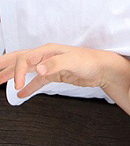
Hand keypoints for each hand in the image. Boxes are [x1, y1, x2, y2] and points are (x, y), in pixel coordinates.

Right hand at [0, 44, 126, 97]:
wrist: (104, 69)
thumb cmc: (91, 61)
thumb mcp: (73, 61)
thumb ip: (55, 64)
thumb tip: (38, 69)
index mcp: (47, 51)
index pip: (24, 59)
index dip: (17, 72)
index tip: (15, 85)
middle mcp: (45, 57)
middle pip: (19, 60)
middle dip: (3, 65)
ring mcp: (49, 66)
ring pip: (25, 70)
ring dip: (11, 75)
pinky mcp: (54, 75)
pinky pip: (37, 81)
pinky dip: (28, 87)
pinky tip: (21, 94)